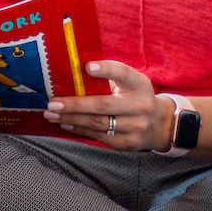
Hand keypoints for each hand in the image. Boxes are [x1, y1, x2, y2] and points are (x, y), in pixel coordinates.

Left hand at [42, 60, 166, 151]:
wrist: (160, 124)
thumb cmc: (134, 97)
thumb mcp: (130, 83)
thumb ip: (108, 78)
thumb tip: (72, 71)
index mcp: (139, 85)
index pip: (123, 73)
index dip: (106, 70)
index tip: (87, 67)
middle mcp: (140, 106)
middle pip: (103, 105)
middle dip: (75, 104)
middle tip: (53, 102)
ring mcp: (136, 126)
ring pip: (98, 123)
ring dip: (71, 118)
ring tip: (51, 113)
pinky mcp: (128, 143)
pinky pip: (98, 136)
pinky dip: (79, 129)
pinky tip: (64, 123)